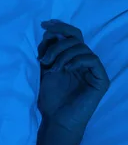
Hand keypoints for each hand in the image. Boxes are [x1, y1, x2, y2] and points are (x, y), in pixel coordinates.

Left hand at [38, 20, 109, 137]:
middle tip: (44, 58)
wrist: (57, 120)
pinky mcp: (100, 79)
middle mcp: (83, 62)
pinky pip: (92, 59)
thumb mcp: (44, 72)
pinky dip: (76, 60)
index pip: (71, 36)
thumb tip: (48, 33)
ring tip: (51, 69)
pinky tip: (65, 69)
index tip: (45, 25)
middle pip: (76, 39)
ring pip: (81, 48)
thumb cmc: (51, 99)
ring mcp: (93, 70)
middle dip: (58, 43)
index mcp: (71, 59)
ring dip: (62, 55)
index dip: (60, 28)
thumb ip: (47, 54)